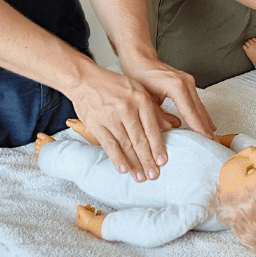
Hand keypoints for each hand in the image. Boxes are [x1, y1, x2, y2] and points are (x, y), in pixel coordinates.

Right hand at [63, 64, 200, 184]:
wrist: (84, 79)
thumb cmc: (114, 85)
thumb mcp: (138, 90)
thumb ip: (153, 109)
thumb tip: (170, 126)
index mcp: (140, 100)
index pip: (152, 128)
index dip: (158, 147)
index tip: (163, 161)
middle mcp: (127, 109)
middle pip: (139, 140)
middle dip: (148, 160)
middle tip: (154, 175)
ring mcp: (111, 118)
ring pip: (125, 145)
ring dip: (134, 163)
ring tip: (141, 177)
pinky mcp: (96, 124)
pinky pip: (109, 145)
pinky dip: (117, 158)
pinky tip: (124, 169)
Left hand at [76, 204, 105, 238]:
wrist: (97, 224)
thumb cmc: (88, 219)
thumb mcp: (81, 211)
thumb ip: (79, 208)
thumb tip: (79, 206)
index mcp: (79, 222)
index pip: (78, 215)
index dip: (80, 209)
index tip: (83, 206)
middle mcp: (84, 224)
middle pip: (84, 215)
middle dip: (86, 209)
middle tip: (89, 205)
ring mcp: (91, 224)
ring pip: (90, 216)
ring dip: (92, 210)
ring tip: (93, 208)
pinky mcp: (97, 223)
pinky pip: (96, 217)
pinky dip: (97, 213)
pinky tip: (98, 211)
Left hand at [122, 56, 216, 140]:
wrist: (140, 58)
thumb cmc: (139, 76)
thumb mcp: (145, 99)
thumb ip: (158, 115)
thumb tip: (171, 127)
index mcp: (176, 86)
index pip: (191, 112)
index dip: (199, 127)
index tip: (206, 139)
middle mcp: (186, 83)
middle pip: (199, 110)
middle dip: (206, 128)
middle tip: (213, 144)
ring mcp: (189, 82)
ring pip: (200, 106)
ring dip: (206, 122)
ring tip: (213, 138)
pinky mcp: (188, 83)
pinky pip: (197, 101)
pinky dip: (202, 114)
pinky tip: (208, 124)